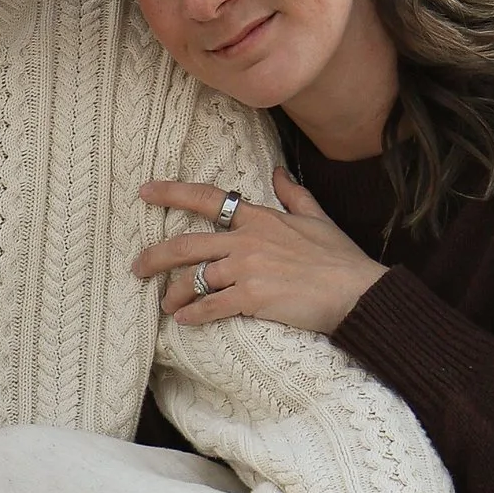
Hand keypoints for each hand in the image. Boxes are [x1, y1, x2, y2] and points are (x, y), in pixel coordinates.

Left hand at [133, 168, 385, 337]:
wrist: (356, 292)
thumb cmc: (340, 258)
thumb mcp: (317, 218)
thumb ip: (294, 194)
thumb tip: (279, 171)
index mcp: (260, 217)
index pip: (209, 198)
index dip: (172, 193)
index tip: (145, 192)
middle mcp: (247, 240)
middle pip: (187, 244)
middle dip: (156, 256)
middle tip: (137, 267)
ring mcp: (247, 269)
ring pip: (194, 279)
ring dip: (174, 294)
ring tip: (166, 304)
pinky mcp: (251, 298)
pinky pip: (210, 306)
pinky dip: (194, 315)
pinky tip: (184, 321)